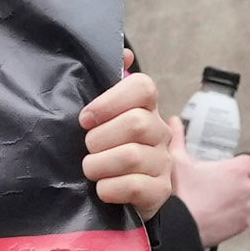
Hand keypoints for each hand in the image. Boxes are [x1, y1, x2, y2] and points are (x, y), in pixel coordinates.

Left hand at [78, 68, 173, 214]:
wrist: (121, 196)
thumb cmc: (106, 150)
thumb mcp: (102, 118)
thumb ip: (109, 86)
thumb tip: (124, 54)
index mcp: (146, 108)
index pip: (143, 87)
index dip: (110, 101)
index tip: (86, 118)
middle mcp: (160, 133)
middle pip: (135, 123)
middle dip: (100, 138)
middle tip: (88, 149)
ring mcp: (163, 163)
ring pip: (131, 156)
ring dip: (99, 165)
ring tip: (91, 169)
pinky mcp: (160, 192)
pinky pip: (134, 186)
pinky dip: (109, 188)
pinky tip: (102, 188)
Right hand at [168, 140, 249, 243]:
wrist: (179, 227)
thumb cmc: (181, 193)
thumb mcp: (177, 160)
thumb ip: (178, 137)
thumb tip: (173, 121)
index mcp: (237, 170)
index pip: (249, 162)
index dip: (237, 164)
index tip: (223, 169)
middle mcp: (246, 188)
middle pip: (244, 181)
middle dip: (230, 182)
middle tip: (209, 185)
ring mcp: (246, 208)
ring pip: (242, 199)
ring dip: (230, 199)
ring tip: (208, 201)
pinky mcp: (242, 225)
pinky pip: (239, 217)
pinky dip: (229, 216)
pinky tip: (211, 215)